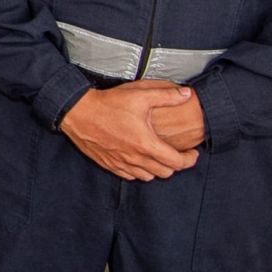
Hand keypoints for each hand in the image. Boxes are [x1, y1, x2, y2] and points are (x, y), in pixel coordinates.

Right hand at [57, 81, 200, 180]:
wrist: (78, 113)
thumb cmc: (109, 104)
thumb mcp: (140, 95)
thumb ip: (166, 96)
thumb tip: (186, 94)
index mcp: (146, 144)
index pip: (177, 162)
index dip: (190, 159)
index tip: (192, 152)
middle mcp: (135, 158)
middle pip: (165, 173)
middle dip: (175, 164)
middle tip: (177, 153)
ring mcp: (121, 164)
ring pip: (148, 177)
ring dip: (157, 169)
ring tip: (158, 155)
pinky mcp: (109, 165)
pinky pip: (130, 176)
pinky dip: (139, 171)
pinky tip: (139, 158)